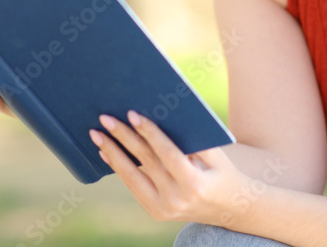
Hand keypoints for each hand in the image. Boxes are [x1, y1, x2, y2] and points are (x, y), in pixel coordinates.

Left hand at [89, 110, 247, 225]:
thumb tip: (160, 114)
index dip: (149, 132)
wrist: (230, 209)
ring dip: (112, 153)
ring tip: (96, 134)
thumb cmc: (222, 172)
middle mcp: (177, 200)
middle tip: (105, 118)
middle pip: (145, 162)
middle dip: (123, 138)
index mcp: (195, 184)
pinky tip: (106, 152)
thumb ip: (192, 138)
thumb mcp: (216, 155)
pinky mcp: (156, 212)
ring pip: (132, 177)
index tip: (132, 113)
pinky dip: (119, 168)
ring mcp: (164, 210)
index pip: (167, 153)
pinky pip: (133, 187)